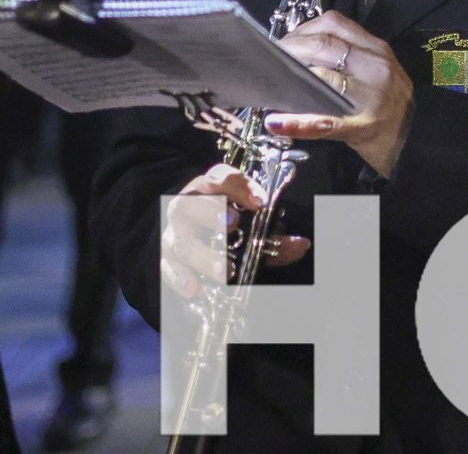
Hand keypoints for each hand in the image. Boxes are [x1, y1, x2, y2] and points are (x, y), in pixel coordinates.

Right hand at [160, 164, 309, 300]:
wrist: (194, 236)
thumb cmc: (228, 227)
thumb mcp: (253, 228)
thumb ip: (275, 238)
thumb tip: (301, 245)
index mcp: (210, 188)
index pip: (219, 177)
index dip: (238, 186)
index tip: (260, 201)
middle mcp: (188, 206)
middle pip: (191, 204)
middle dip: (211, 212)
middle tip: (232, 223)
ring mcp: (174, 233)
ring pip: (181, 241)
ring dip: (204, 255)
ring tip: (226, 270)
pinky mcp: (167, 259)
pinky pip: (169, 268)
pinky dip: (181, 279)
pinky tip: (196, 289)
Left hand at [269, 11, 415, 177]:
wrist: (412, 140)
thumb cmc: (388, 104)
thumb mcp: (376, 69)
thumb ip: (348, 55)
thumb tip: (301, 49)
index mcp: (376, 50)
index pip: (334, 24)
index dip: (302, 28)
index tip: (284, 39)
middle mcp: (375, 68)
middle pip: (324, 46)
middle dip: (290, 49)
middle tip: (269, 60)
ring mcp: (369, 97)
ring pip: (323, 78)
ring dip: (290, 79)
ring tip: (269, 82)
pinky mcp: (360, 126)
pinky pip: (323, 121)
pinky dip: (297, 122)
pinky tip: (276, 123)